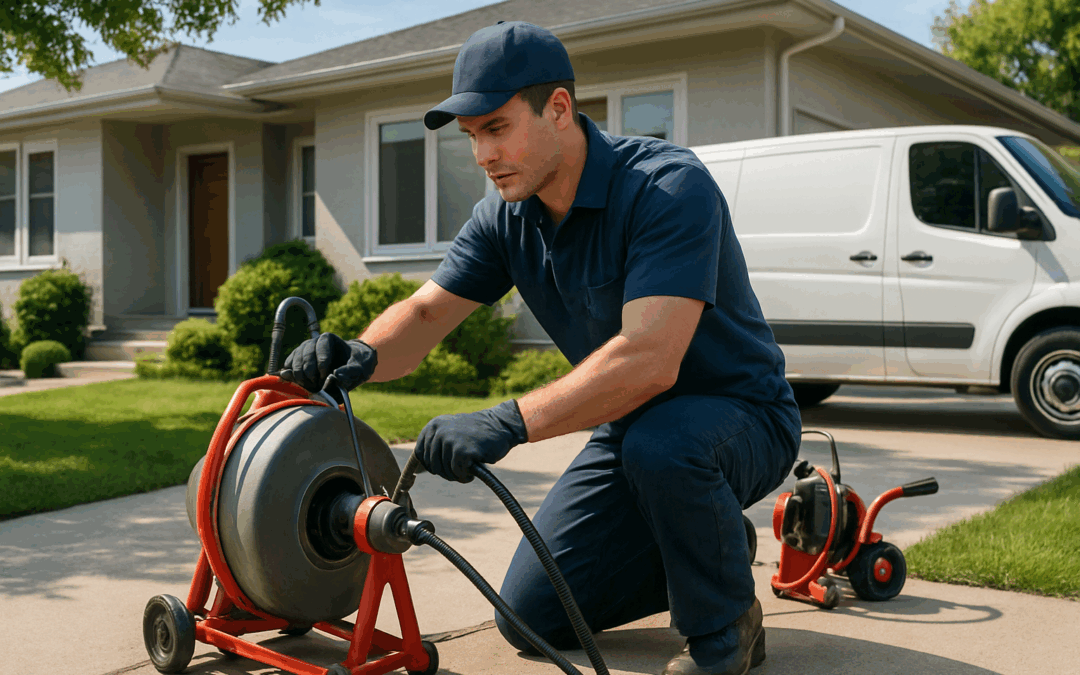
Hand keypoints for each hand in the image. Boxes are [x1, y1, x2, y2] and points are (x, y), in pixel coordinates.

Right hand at [279, 333, 377, 393]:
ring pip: (294, 363)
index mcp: (327, 339)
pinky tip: (302, 385)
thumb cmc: (356, 364)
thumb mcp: (360, 368)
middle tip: (319, 386)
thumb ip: (351, 371)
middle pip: (304, 356)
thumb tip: (336, 376)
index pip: (319, 348)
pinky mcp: (295, 362)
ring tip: (313, 388)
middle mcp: (312, 343)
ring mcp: (301, 352)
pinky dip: (292, 378)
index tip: (326, 377)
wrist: (351, 367)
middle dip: (310, 374)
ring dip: (301, 378)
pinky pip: (287, 369)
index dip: (322, 364)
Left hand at [415, 400, 529, 481]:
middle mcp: (439, 431)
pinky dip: (465, 476)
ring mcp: (450, 440)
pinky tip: (473, 468)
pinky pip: (458, 473)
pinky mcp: (462, 451)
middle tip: (460, 467)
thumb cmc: (477, 433)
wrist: (501, 425)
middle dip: (446, 472)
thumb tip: (418, 469)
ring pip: (444, 471)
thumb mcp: (452, 432)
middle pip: (432, 465)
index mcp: (434, 425)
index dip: (430, 465)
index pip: (420, 453)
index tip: (443, 467)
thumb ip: (436, 445)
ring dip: (456, 474)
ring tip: (469, 466)